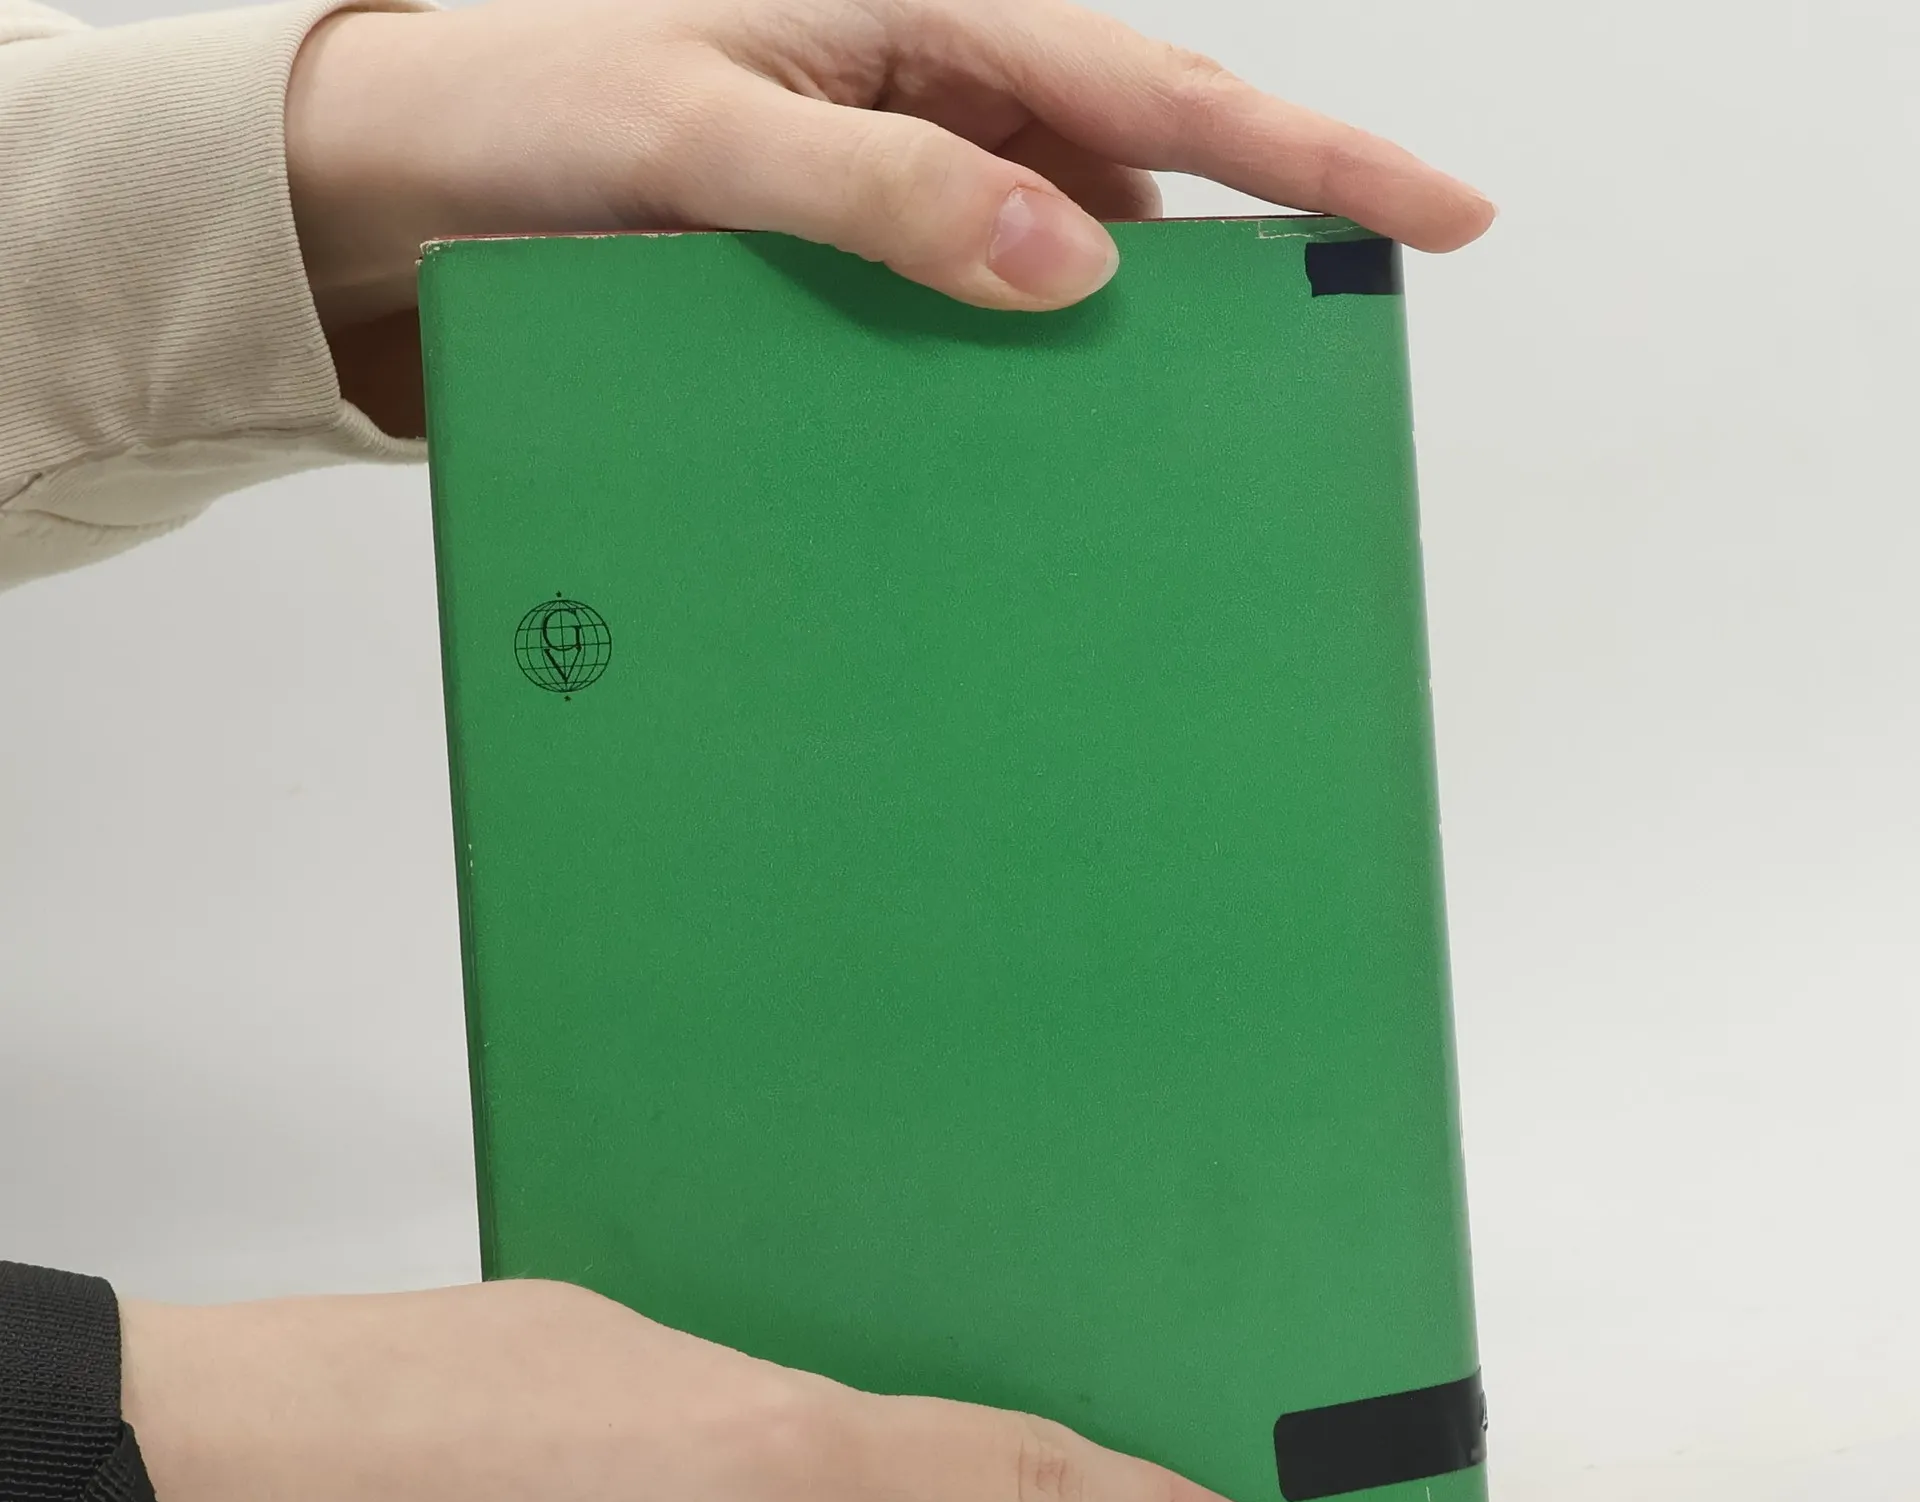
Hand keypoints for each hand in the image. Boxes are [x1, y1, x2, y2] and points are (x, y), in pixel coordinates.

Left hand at [286, 0, 1493, 331]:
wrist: (406, 170)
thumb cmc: (527, 112)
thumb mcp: (698, 142)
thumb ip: (882, 191)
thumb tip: (1075, 262)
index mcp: (915, 9)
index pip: (1159, 83)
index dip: (1315, 153)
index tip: (1441, 217)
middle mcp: (927, 79)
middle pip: (1133, 171)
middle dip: (1223, 270)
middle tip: (1282, 381)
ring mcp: (896, 165)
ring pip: (1056, 250)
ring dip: (1097, 343)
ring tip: (1121, 447)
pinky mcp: (855, 243)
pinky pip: (969, 300)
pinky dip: (1001, 366)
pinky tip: (1002, 431)